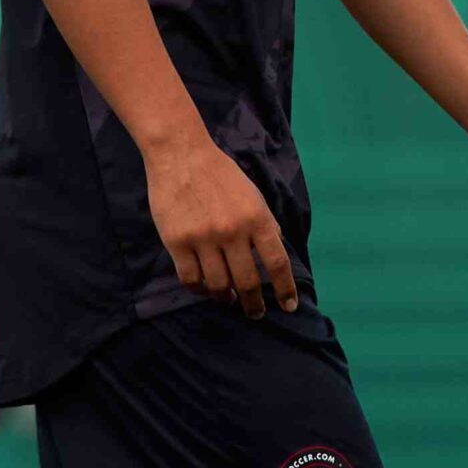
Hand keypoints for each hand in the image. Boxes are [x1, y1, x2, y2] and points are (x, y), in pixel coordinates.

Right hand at [146, 133, 299, 317]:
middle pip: (247, 281)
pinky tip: (204, 288)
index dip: (285, 289)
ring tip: (227, 298)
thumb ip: (265, 223)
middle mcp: (233, 231)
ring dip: (225, 297)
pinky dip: (199, 289)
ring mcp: (204, 238)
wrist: (181, 155)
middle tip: (254, 312)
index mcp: (256, 218)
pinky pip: (191, 279)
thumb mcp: (253, 195)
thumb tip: (276, 253)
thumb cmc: (220, 174)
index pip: (277, 263)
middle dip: (253, 303)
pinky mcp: (177, 242)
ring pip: (218, 285)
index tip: (289, 306)